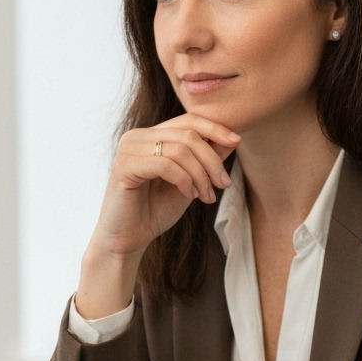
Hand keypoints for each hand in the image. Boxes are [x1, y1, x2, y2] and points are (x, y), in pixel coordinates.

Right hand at [76, 115, 239, 318]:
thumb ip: (206, 161)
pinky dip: (184, 180)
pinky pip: (165, 165)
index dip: (215, 128)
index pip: (188, 120)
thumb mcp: (190, 182)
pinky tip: (189, 195)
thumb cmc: (155, 211)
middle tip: (223, 184)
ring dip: (201, 174)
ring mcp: (128, 149)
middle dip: (212, 159)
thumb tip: (232, 140)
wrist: (127, 240)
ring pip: (179, 149)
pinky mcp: (124, 166)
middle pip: (188, 134)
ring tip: (207, 196)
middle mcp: (137, 137)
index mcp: (150, 135)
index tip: (236, 142)